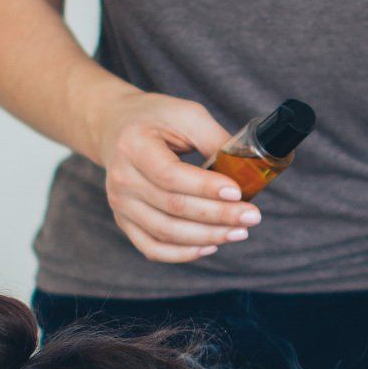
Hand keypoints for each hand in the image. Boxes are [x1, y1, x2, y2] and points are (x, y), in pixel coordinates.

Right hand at [96, 91, 262, 265]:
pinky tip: (210, 246)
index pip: (170, 175)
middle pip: (173, 207)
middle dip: (217, 215)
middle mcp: (122, 178)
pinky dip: (182, 253)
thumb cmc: (156, 118)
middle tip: (252, 216)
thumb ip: (215, 139)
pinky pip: (152, 248)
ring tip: (239, 232)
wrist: (115, 128)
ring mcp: (120, 203)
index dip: (205, 188)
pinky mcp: (124, 221)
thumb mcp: (187, 114)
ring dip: (207, 237)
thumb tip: (248, 170)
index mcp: (134, 145)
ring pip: (166, 232)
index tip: (237, 192)